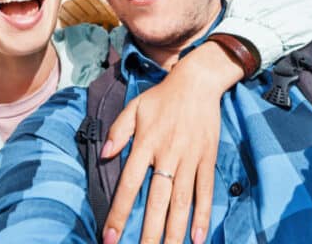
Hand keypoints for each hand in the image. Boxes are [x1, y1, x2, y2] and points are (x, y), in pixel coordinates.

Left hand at [102, 41, 243, 243]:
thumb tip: (104, 155)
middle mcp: (168, 155)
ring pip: (181, 202)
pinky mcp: (207, 159)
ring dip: (175, 231)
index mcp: (146, 144)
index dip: (118, 213)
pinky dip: (202, 215)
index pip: (129, 185)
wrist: (198, 83)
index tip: (109, 237)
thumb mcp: (134, 108)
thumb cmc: (162, 97)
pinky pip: (205, 191)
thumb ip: (118, 131)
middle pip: (157, 201)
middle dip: (148, 232)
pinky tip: (197, 238)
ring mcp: (190, 159)